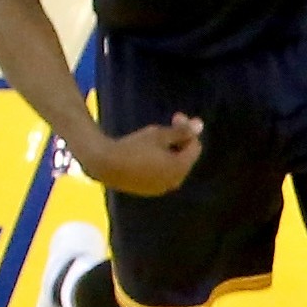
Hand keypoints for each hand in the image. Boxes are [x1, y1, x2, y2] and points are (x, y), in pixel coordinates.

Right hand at [84, 113, 202, 196]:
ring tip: (156, 138)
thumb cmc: (134, 146)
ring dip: (170, 151)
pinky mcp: (149, 190)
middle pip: (185, 158)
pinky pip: (162, 174)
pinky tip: (147, 153)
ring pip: (173, 166)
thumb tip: (200, 124)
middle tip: (169, 123)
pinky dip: (160, 162)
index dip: (188, 130)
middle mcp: (174, 182)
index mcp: (180, 168)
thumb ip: (181, 131)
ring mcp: (161, 188)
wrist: (106, 165)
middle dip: (180, 140)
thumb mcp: (159, 135)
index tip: (176, 116)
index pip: (195, 147)